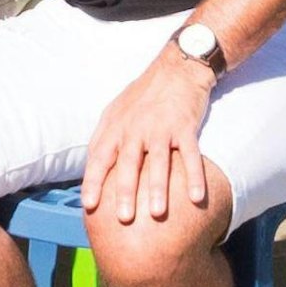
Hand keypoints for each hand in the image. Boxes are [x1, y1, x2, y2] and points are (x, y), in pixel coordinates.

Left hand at [85, 47, 214, 228]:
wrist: (177, 68)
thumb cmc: (143, 95)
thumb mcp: (116, 110)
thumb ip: (103, 138)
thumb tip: (89, 168)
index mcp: (116, 126)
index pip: (100, 157)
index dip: (93, 182)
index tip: (89, 206)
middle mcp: (136, 128)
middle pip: (128, 163)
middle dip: (124, 191)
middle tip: (124, 219)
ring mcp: (161, 127)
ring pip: (158, 161)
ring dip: (158, 188)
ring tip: (157, 213)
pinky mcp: (185, 125)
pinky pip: (190, 154)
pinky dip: (194, 176)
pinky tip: (196, 198)